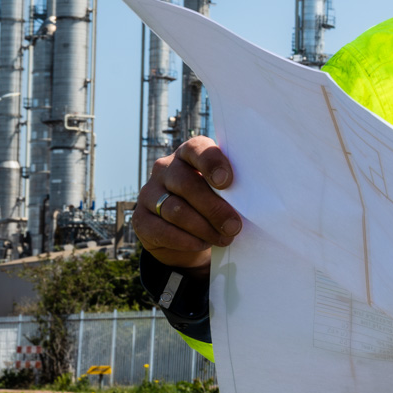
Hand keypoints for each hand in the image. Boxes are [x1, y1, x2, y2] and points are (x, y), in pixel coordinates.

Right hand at [132, 137, 240, 270]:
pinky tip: (202, 243)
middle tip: (234, 226)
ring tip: (224, 238)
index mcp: (189, 155)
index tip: (227, 182)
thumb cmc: (214, 204)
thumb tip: (251, 202)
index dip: (212, 163)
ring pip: (175, 210)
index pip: (197, 149)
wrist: (188, 234)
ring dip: (203, 228)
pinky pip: (162, 230)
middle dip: (214, 208)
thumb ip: (232, 190)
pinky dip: (186, 240)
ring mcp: (149, 193)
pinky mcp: (141, 219)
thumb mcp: (224, 193)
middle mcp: (165, 169)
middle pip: (186, 184)